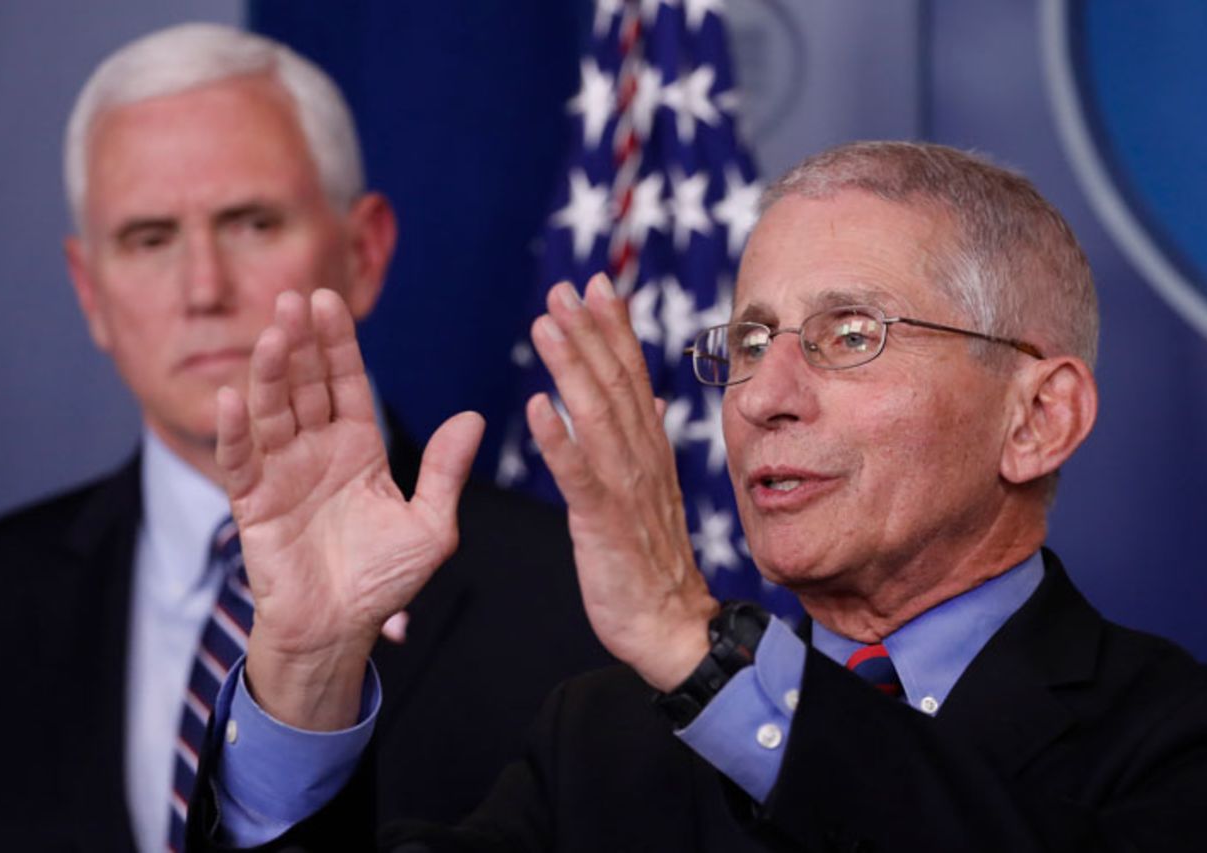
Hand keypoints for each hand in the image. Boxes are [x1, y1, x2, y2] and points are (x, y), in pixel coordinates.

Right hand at [216, 289, 483, 727]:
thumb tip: (473, 417)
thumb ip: (445, 471)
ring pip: (272, 412)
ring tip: (273, 334)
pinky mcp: (254, 504)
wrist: (341, 630)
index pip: (345, 383)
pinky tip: (231, 396)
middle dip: (300, 342)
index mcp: (358, 448)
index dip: (337, 343)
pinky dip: (235, 431)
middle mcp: (316, 450)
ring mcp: (282, 473)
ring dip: (270, 373)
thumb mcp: (430, 525)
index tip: (328, 299)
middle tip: (293, 297)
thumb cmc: (384, 581)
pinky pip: (241, 460)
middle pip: (305, 385)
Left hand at [527, 274, 717, 691]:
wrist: (669, 624)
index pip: (632, 376)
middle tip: (565, 287)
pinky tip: (537, 408)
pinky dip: (558, 441)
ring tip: (546, 325)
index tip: (596, 284)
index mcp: (649, 450)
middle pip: (615, 383)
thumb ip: (648, 439)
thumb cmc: (653, 559)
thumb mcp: (656, 491)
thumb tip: (652, 397)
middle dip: (590, 331)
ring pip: (597, 417)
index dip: (613, 328)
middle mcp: (641, 459)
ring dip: (572, 368)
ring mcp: (625, 489)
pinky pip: (578, 477)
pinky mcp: (604, 523)